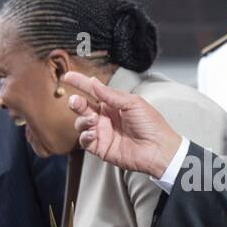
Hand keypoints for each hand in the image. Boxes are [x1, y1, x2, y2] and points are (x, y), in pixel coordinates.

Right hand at [63, 70, 182, 178]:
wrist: (158, 149)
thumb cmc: (151, 125)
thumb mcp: (133, 103)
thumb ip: (111, 95)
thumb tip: (94, 83)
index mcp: (113, 104)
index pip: (93, 91)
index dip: (80, 83)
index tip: (67, 77)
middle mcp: (106, 118)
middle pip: (83, 107)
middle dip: (76, 103)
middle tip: (76, 101)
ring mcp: (103, 133)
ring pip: (81, 123)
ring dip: (82, 119)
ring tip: (93, 119)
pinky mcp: (101, 148)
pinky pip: (85, 141)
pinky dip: (85, 135)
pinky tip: (93, 133)